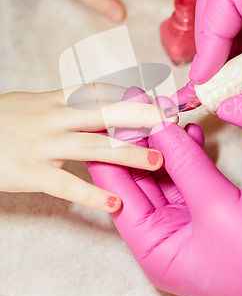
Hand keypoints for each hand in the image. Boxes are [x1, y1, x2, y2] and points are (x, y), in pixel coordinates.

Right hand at [0, 85, 176, 211]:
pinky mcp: (31, 172)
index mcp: (55, 100)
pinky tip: (114, 203)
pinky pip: (66, 185)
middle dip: (140, 118)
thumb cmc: (4, 121)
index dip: (130, 95)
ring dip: (127, 154)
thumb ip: (66, 103)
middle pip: (104, 114)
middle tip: (171, 123)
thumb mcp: (35, 102)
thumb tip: (97, 100)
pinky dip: (91, 195)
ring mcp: (43, 145)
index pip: (99, 92)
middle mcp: (53, 118)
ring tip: (156, 163)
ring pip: (93, 147)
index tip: (157, 99)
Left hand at [87, 118, 241, 295]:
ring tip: (158, 108)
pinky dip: (189, 153)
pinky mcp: (215, 209)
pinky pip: (192, 176)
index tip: (103, 119)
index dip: (109, 154)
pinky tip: (188, 130)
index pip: (118, 194)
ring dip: (164, 143)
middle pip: (140, 181)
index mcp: (156, 248)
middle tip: (133, 103)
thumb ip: (185, 165)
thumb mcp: (217, 208)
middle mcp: (168, 236)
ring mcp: (192, 222)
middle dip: (137, 141)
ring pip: (167, 174)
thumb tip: (158, 128)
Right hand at [185, 0, 241, 143]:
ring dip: (219, 54)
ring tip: (233, 88)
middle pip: (221, 1)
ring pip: (225, 16)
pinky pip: (240, 28)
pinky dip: (232, 56)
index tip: (209, 75)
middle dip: (210, 46)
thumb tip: (224, 106)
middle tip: (216, 84)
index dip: (210, 33)